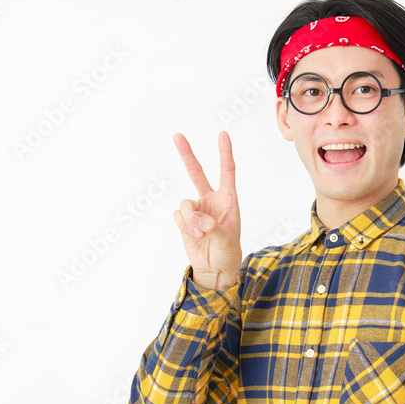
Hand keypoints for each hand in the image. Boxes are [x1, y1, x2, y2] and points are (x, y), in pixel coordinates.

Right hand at [172, 131, 241, 289]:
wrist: (214, 269)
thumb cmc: (228, 252)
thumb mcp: (227, 240)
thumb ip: (213, 226)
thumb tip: (197, 217)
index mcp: (227, 199)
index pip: (227, 171)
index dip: (224, 152)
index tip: (222, 134)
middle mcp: (210, 200)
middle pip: (197, 173)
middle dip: (187, 154)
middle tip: (177, 135)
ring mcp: (196, 209)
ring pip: (185, 203)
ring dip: (191, 219)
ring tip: (201, 233)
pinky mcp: (184, 220)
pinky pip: (178, 216)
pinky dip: (184, 226)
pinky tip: (193, 235)